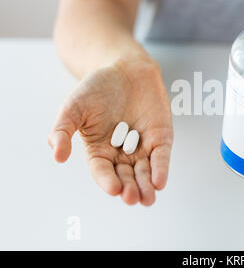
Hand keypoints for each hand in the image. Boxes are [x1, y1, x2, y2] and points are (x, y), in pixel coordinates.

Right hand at [48, 56, 172, 204]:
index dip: (108, 181)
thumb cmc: (96, 89)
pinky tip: (159, 181)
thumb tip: (57, 156)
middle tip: (132, 198)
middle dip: (130, 188)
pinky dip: (161, 168)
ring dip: (146, 186)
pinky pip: (161, 155)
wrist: (125, 68)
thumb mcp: (74, 107)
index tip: (114, 189)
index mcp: (99, 150)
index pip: (103, 171)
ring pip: (145, 171)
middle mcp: (121, 153)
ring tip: (147, 198)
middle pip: (126, 176)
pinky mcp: (160, 137)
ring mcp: (143, 146)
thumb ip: (63, 130)